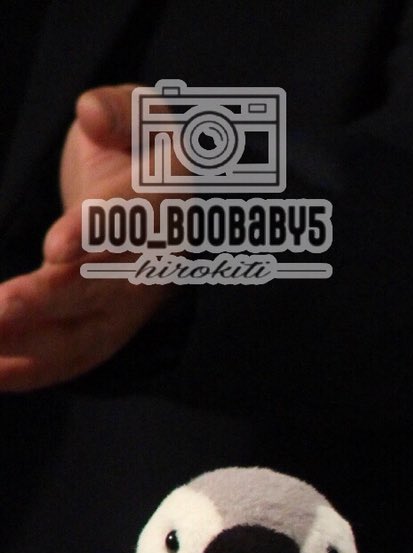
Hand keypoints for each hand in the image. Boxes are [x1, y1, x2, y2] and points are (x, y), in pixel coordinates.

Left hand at [0, 84, 171, 390]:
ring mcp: (133, 302)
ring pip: (89, 333)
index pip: (134, 222)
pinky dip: (36, 371)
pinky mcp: (109, 325)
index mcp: (166, 203)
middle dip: (50, 302)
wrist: (168, 192)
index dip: (96, 237)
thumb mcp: (137, 110)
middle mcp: (156, 262)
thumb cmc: (143, 145)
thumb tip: (93, 116)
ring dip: (34, 348)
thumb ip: (118, 110)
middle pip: (106, 290)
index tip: (56, 248)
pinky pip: (76, 356)